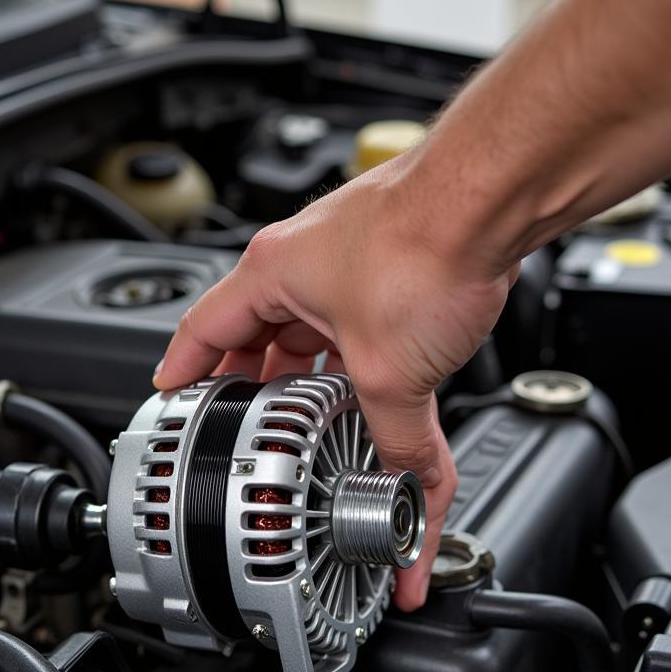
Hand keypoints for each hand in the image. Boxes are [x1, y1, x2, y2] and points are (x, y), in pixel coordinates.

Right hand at [154, 154, 515, 608]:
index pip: (203, 328)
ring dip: (322, 376)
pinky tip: (391, 392)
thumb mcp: (392, 369)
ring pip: (321, 334)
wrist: (497, 193)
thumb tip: (408, 478)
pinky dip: (373, 365)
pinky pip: (369, 328)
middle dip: (262, 386)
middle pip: (264, 336)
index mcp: (273, 273)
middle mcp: (308, 261)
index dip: (184, 371)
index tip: (174, 397)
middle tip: (254, 423)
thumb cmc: (428, 240)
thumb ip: (397, 438)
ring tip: (324, 415)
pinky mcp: (399, 264)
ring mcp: (354, 259)